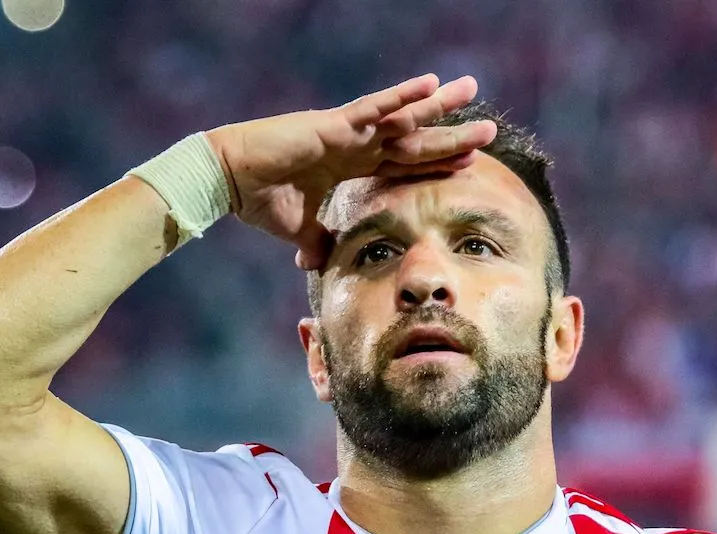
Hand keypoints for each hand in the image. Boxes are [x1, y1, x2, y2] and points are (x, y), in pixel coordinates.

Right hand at [206, 74, 496, 269]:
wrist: (227, 181)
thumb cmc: (258, 200)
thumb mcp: (299, 229)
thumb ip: (317, 242)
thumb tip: (319, 265)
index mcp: (349, 164)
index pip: (403, 163)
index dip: (436, 163)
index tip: (469, 163)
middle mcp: (355, 144)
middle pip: (414, 140)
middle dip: (452, 135)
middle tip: (490, 129)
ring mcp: (347, 131)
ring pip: (403, 118)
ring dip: (439, 108)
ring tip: (472, 91)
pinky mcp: (333, 125)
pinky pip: (374, 108)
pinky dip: (402, 97)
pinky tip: (430, 85)